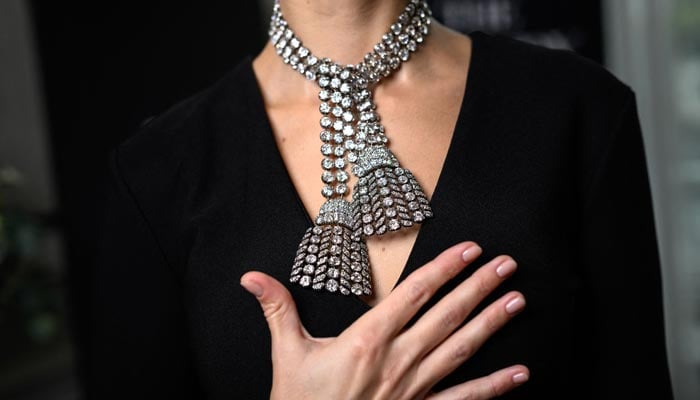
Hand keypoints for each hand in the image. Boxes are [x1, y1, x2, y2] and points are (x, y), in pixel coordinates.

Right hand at [240, 241, 527, 398]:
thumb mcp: (286, 354)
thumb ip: (277, 309)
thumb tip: (252, 277)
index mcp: (368, 340)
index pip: (414, 293)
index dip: (444, 268)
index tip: (469, 250)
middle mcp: (398, 360)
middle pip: (446, 315)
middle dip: (479, 287)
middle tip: (507, 264)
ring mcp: (414, 388)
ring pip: (461, 349)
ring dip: (492, 324)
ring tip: (517, 301)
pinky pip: (464, 399)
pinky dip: (494, 387)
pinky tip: (520, 374)